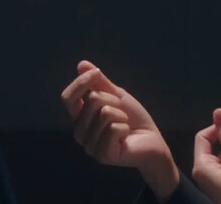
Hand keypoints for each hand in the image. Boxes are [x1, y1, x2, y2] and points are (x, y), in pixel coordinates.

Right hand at [61, 60, 178, 199]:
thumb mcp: (116, 95)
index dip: (81, 82)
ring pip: (104, 114)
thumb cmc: (133, 118)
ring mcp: (90, 146)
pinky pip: (113, 129)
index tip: (97, 73)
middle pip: (92, 100)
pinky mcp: (103, 155)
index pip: (68, 98)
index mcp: (80, 118)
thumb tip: (81, 64)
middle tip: (122, 112)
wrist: (152, 140)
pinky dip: (125, 127)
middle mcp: (80, 133)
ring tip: (124, 124)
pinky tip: (126, 136)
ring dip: (121, 115)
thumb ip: (98, 82)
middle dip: (113, 100)